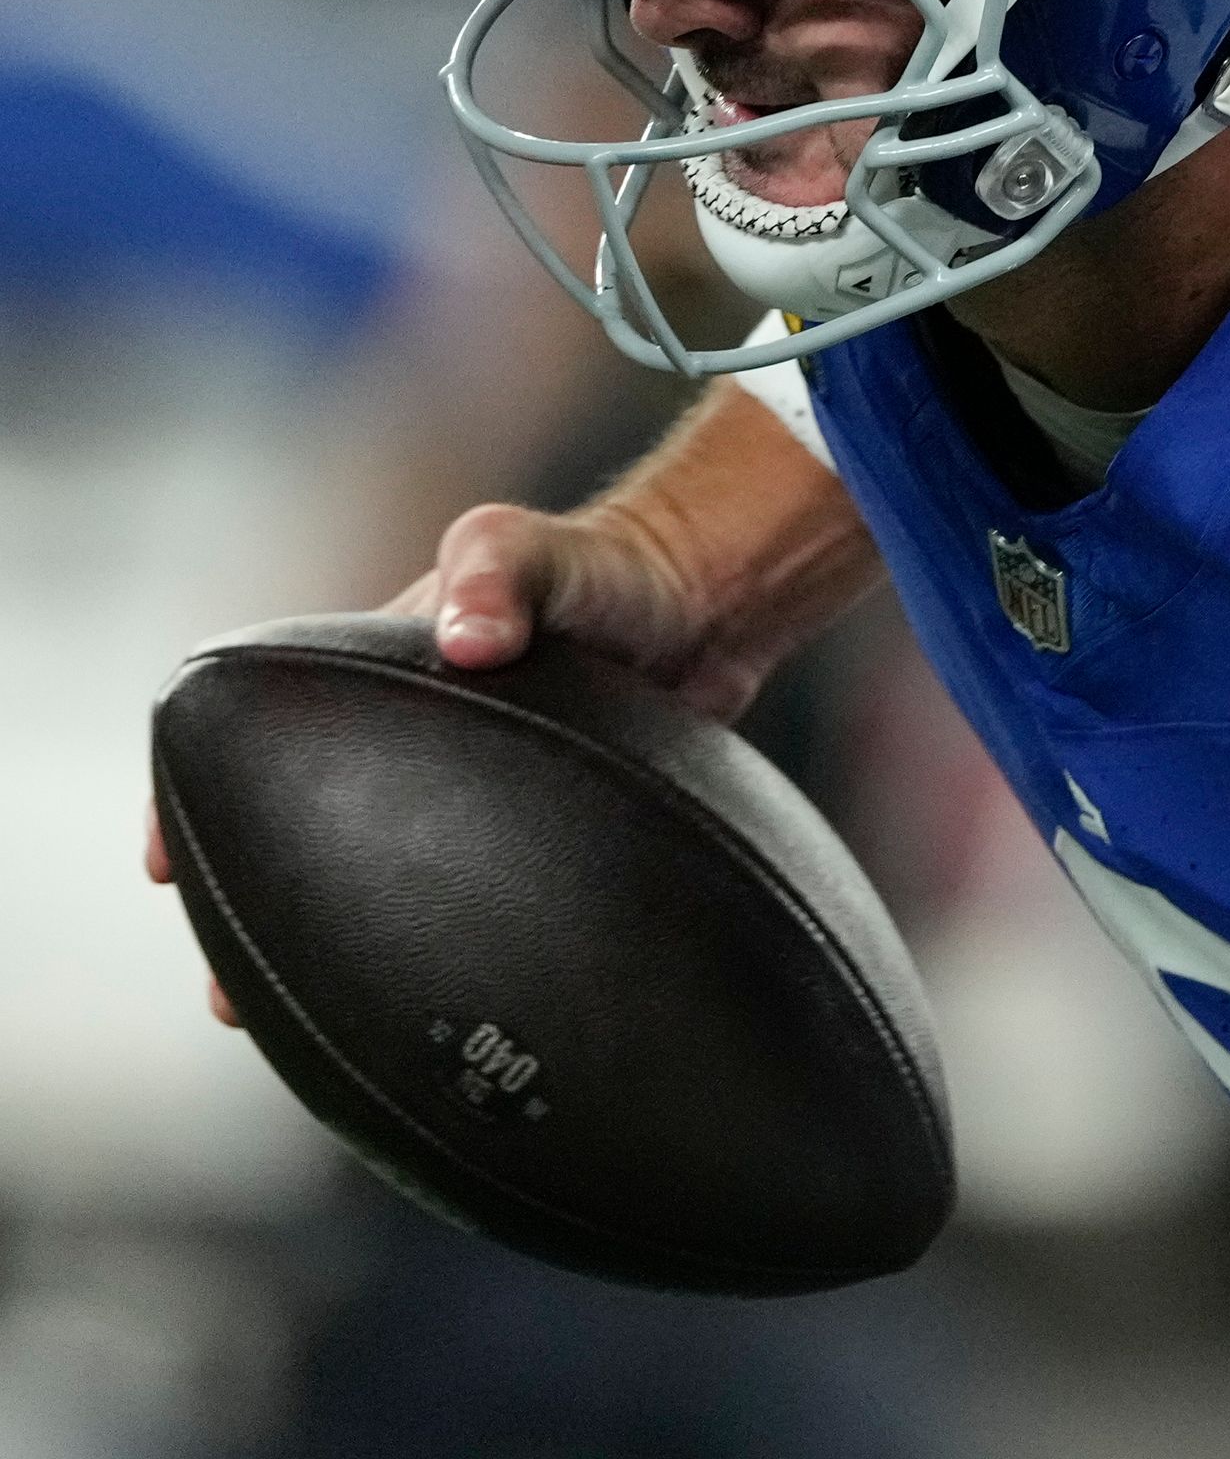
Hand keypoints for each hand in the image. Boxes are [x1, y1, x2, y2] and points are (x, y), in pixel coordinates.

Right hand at [146, 498, 745, 1028]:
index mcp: (378, 672)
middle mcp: (409, 735)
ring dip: (337, 948)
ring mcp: (468, 791)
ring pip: (375, 882)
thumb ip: (498, 572)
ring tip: (305, 1032)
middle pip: (301, 832)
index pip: (258, 737)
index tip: (162, 864)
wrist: (715, 603)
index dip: (194, 799)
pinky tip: (445, 1006)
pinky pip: (462, 898)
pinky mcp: (532, 831)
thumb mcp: (539, 549)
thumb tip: (467, 638)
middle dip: (247, 911)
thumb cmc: (615, 567)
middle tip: (223, 997)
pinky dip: (436, 947)